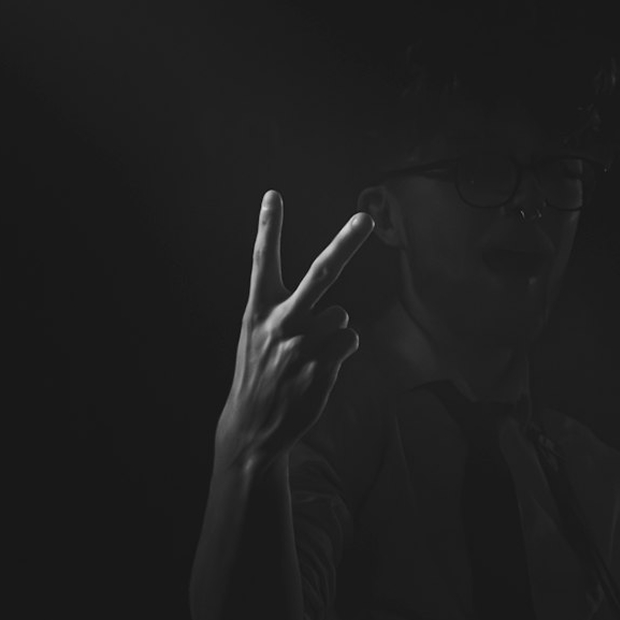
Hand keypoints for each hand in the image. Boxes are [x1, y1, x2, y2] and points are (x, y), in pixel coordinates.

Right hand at [217, 193, 373, 464]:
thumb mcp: (255, 335)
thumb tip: (339, 311)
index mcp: (258, 310)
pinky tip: (319, 366)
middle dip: (345, 243)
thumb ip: (286, 311)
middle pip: (321, 273)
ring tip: (309, 353)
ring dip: (333, 331)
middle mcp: (280, 322)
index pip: (262, 260)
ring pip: (341, 315)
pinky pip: (349, 340)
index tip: (273, 195)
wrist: (253, 424)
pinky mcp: (322, 367)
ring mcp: (302, 345)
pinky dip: (341, 350)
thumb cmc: (259, 371)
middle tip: (366, 219)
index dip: (267, 226)